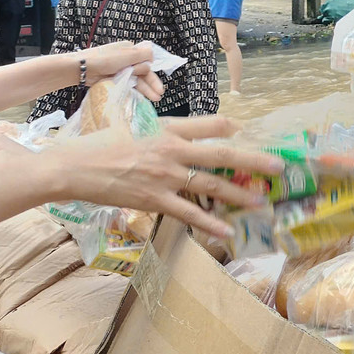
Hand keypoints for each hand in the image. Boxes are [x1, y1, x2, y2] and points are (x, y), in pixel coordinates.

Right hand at [49, 116, 284, 239]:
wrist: (74, 166)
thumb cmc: (101, 143)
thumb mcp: (133, 123)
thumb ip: (161, 128)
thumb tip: (180, 131)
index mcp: (168, 128)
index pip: (210, 124)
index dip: (232, 127)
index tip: (248, 130)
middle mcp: (172, 150)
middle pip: (222, 154)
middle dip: (254, 160)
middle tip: (279, 167)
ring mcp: (165, 177)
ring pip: (211, 185)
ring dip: (239, 194)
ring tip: (261, 202)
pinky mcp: (155, 200)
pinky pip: (189, 213)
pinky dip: (210, 223)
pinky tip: (227, 231)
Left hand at [72, 42, 163, 102]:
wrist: (81, 68)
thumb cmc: (104, 59)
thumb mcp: (127, 55)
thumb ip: (142, 56)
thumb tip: (152, 58)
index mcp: (130, 50)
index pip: (146, 63)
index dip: (153, 76)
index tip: (158, 87)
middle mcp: (126, 59)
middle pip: (142, 73)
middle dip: (151, 84)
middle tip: (159, 95)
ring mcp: (118, 69)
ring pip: (135, 80)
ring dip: (144, 89)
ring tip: (154, 99)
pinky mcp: (112, 78)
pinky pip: (126, 85)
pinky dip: (133, 90)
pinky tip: (139, 98)